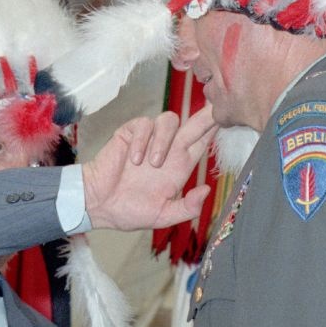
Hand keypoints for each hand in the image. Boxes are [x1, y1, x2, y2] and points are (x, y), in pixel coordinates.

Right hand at [82, 106, 217, 230]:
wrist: (98, 204)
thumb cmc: (129, 211)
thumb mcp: (163, 216)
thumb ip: (186, 207)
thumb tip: (207, 190)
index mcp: (180, 167)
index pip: (202, 143)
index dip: (214, 132)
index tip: (227, 121)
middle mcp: (168, 150)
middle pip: (192, 125)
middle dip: (205, 117)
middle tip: (214, 111)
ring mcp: (150, 140)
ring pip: (169, 120)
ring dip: (164, 140)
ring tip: (153, 164)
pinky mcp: (130, 133)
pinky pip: (143, 124)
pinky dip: (142, 140)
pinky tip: (134, 159)